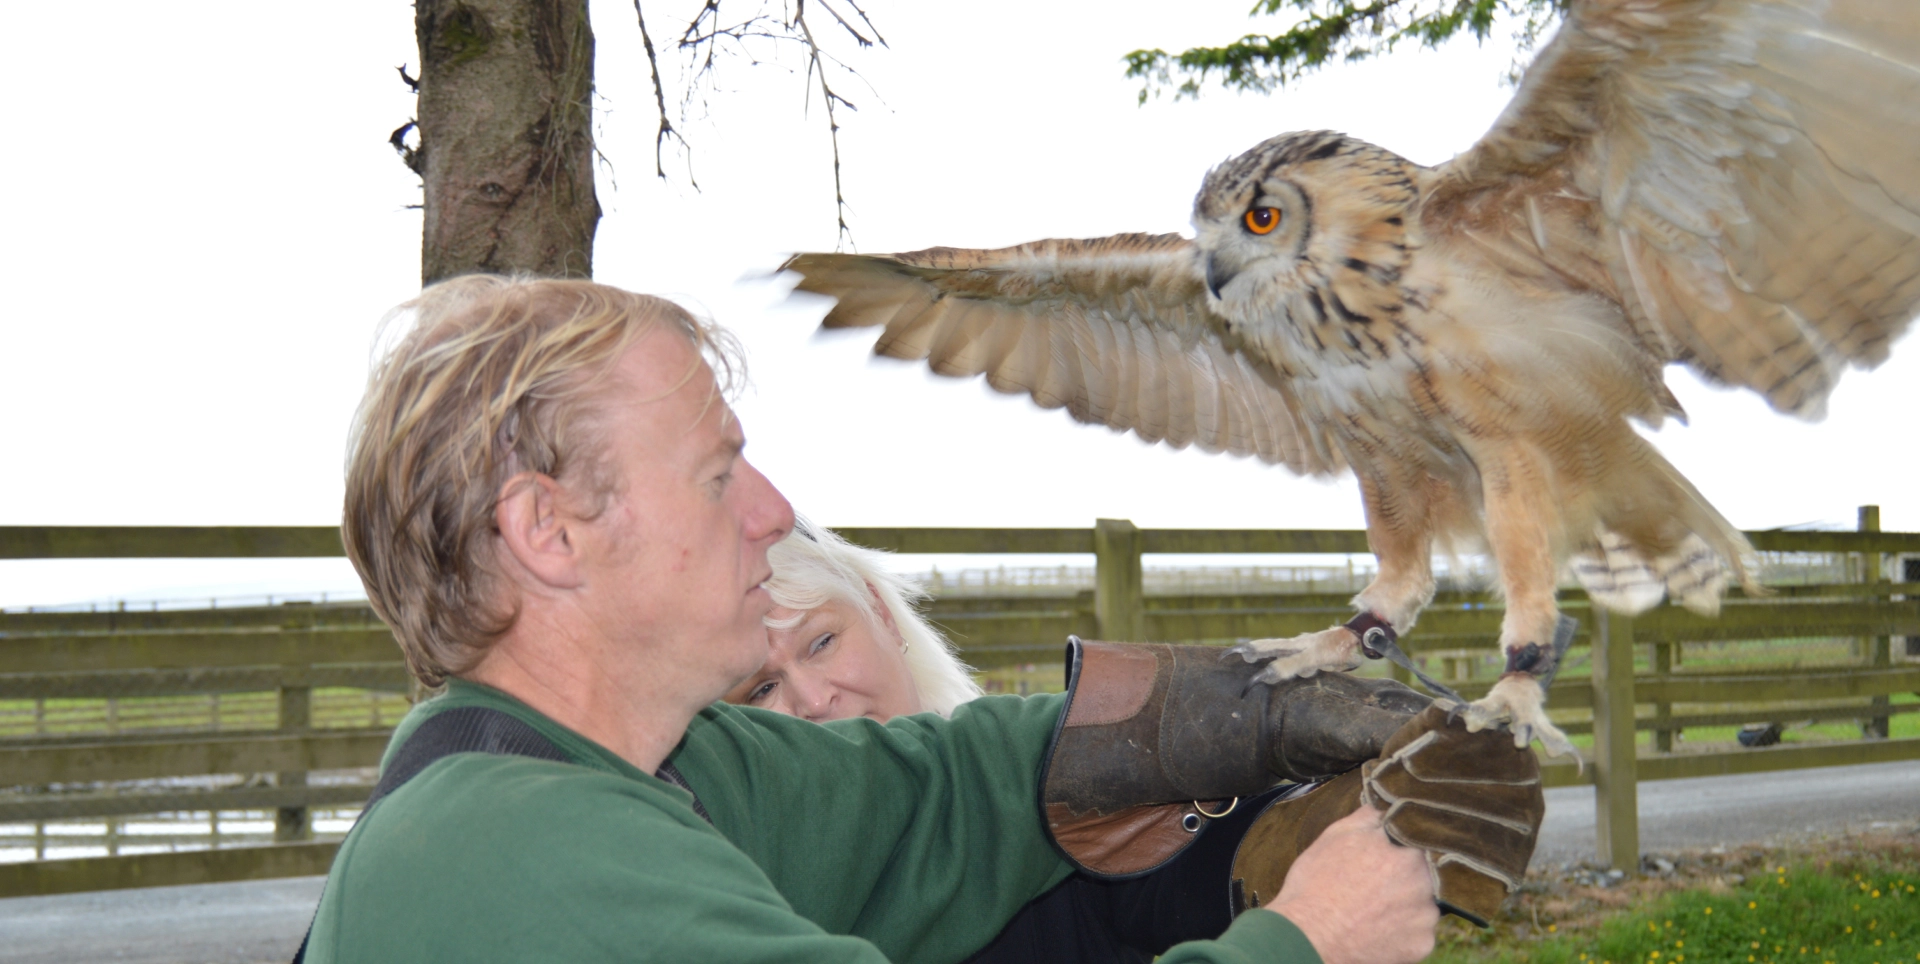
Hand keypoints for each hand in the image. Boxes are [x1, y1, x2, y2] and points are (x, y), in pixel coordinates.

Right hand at [1265, 804, 1436, 963]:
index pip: (1413, 845)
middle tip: (1369, 889)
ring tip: (1369, 912)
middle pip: (1420, 876)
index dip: (1394, 853)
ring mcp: (1425, 917)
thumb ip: (1367, 818)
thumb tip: (1383, 809)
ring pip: (1420, 906)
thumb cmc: (1315, 886)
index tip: (1377, 862)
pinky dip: (1402, 934)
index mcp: (1406, 852)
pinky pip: (1417, 935)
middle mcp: (1423, 883)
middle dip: (1400, 880)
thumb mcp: (1334, 837)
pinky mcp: (1421, 946)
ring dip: (1404, 907)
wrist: (1307, 938)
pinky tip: (1375, 931)